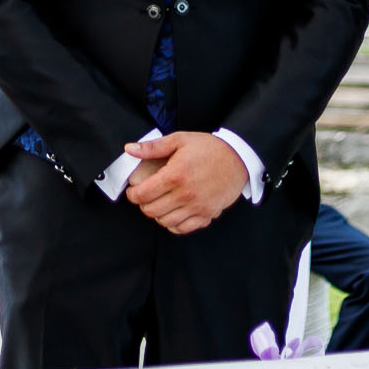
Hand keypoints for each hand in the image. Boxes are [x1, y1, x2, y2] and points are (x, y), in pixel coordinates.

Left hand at [123, 132, 249, 234]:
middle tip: (145, 196)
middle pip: (151, 210)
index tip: (133, 190)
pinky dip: (174, 224)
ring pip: (165, 221)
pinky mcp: (207, 214)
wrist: (238, 158)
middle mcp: (185, 194)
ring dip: (158, 214)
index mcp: (175, 175)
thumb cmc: (209, 148)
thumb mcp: (179, 140)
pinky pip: (183, 228)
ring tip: (159, 203)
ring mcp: (197, 207)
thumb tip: (129, 149)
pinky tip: (173, 212)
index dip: (132, 194)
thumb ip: (153, 147)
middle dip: (143, 204)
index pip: (143, 194)